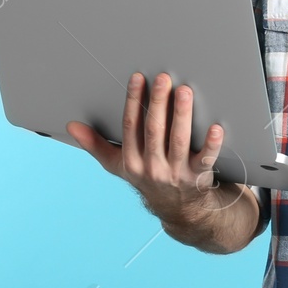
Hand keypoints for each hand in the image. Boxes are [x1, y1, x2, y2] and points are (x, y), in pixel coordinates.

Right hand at [67, 72, 237, 226]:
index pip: (131, 126)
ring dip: (182, 115)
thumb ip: (96, 145)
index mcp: (132, 161)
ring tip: (185, 91)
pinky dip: (211, 143)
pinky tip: (216, 127)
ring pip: (178, 140)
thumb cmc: (149, 177)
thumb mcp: (120, 165)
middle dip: (158, 102)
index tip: (138, 77)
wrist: (180, 210)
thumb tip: (71, 126)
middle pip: (154, 130)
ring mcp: (176, 173)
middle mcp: (152, 168)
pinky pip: (206, 158)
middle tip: (164, 78)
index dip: (133, 101)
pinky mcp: (199, 177)